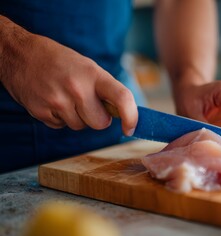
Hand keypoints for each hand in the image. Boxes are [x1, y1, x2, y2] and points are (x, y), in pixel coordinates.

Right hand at [1, 31, 136, 135]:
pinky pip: (60, 126)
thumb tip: (121, 114)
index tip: (131, 128)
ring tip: (65, 96)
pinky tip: (52, 100)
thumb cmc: (61, 62)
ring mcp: (57, 101)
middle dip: (97, 118)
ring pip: (79, 126)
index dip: (131, 116)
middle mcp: (77, 88)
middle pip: (99, 123)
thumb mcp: (88, 68)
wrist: (21, 54)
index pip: (122, 98)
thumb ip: (104, 89)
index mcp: (93, 74)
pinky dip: (59, 118)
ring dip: (76, 117)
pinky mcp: (41, 112)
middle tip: (87, 103)